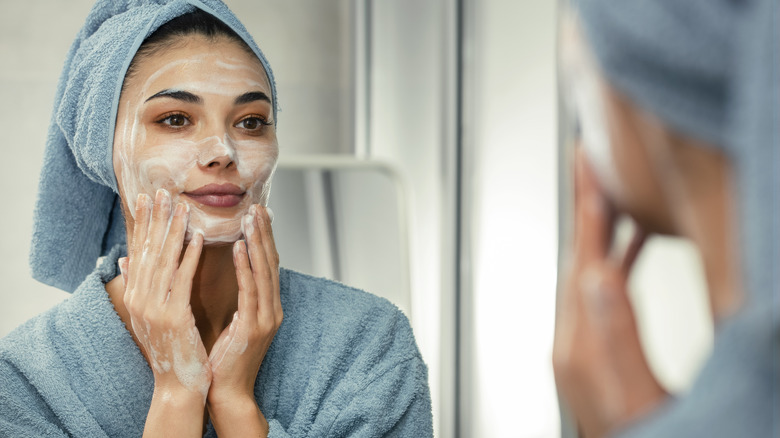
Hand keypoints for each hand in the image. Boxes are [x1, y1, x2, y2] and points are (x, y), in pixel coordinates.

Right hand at [120, 189, 209, 404]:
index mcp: (134, 296)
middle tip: (162, 191)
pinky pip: (182, 280)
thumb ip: (137, 285)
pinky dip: (190, 257)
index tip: (146, 197)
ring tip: (182, 206)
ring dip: (174, 231)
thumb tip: (124, 259)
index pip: (138, 252)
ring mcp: (153, 308)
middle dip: (156, 219)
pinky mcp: (173, 316)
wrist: (178, 382)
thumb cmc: (169, 347)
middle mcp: (139, 299)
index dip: (142, 224)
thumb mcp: (147, 314)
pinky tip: (198, 238)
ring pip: (165, 261)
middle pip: (149, 251)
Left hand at [207, 205, 281, 435]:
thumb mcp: (231, 322)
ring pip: (264, 271)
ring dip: (257, 241)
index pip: (266, 266)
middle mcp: (272, 309)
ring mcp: (267, 318)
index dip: (264, 239)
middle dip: (264, 233)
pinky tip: (239, 247)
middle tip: (258, 206)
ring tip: (250, 217)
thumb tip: (227, 276)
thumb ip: (235, 297)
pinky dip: (246, 266)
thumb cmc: (222, 358)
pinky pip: (251, 290)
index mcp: (266, 307)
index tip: (257, 214)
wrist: (226, 392)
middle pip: (271, 262)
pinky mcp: (255, 327)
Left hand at [552, 151, 666, 437]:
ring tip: (618, 195)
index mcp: (581, 348)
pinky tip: (629, 253)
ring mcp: (580, 349)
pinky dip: (614, 262)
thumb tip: (597, 277)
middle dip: (587, 205)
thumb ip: (618, 338)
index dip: (588, 208)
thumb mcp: (639, 395)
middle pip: (578, 257)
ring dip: (602, 229)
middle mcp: (572, 345)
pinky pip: (599, 293)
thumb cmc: (646, 436)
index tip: (586, 163)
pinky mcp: (592, 355)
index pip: (583, 260)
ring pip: (588, 271)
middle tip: (592, 161)